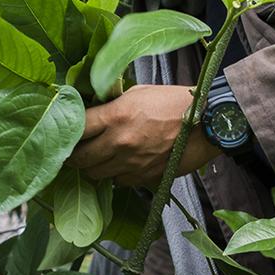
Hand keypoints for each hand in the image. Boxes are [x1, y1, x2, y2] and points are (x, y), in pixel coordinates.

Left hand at [68, 84, 222, 185]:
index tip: (66, 130)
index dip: (67, 130)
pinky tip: (120, 164)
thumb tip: (92, 109)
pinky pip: (118, 182)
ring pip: (95, 175)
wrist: (208, 124)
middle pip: (80, 158)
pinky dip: (115, 175)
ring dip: (93, 167)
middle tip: (75, 149)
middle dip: (74, 155)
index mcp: (115, 116)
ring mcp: (131, 163)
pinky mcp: (144, 177)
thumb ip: (112, 103)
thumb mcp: (138, 92)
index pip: (76, 127)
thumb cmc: (174, 102)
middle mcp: (119, 143)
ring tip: (97, 157)